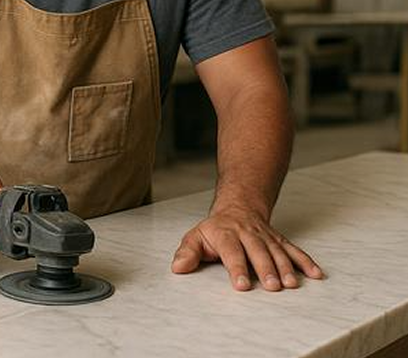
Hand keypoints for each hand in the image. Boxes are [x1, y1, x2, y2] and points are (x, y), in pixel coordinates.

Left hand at [171, 205, 323, 290]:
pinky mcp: (279, 240)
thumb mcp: (196, 237)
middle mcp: (247, 234)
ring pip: (277, 251)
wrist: (238, 206)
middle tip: (272, 287)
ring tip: (291, 284)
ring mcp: (265, 236)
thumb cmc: (215, 229)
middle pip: (258, 251)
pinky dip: (306, 262)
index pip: (232, 251)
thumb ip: (187, 253)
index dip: (237, 267)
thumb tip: (178, 267)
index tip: (241, 285)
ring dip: (286, 267)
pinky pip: (294, 250)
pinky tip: (316, 274)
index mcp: (225, 234)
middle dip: (265, 269)